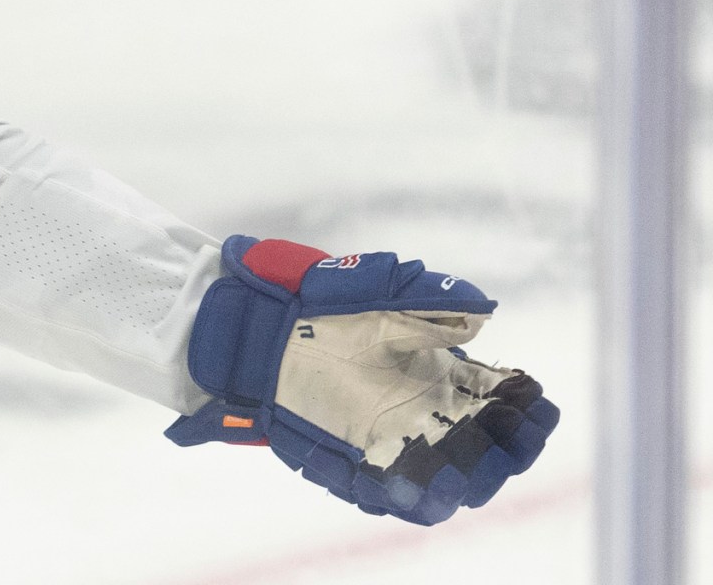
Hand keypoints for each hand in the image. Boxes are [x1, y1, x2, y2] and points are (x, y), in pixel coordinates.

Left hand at [167, 236, 556, 524]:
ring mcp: (398, 439)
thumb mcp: (381, 296)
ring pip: (454, 477)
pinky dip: (422, 498)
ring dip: (473, 479)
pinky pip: (401, 494)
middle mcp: (429, 412)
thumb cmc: (323, 306)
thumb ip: (430, 302)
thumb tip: (481, 313)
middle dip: (511, 445)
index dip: (524, 404)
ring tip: (474, 470)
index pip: (503, 399)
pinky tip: (435, 492)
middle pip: (491, 445)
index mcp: (443, 374)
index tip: (530, 397)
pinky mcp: (361, 461)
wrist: (264, 331)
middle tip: (510, 434)